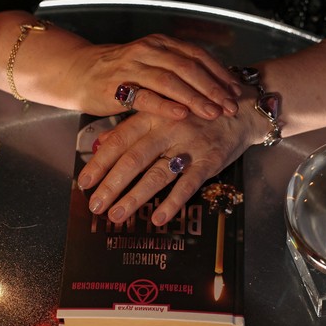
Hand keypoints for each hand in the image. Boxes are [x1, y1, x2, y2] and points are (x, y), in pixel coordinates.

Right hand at [72, 34, 241, 120]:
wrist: (80, 72)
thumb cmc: (121, 72)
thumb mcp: (151, 62)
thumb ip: (177, 69)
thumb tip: (215, 85)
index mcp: (160, 43)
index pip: (197, 55)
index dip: (219, 72)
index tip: (235, 90)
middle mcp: (147, 51)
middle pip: (188, 68)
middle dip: (212, 88)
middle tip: (230, 106)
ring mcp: (131, 68)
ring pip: (170, 81)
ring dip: (195, 98)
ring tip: (213, 113)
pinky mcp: (116, 87)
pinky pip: (145, 96)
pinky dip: (165, 105)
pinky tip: (182, 115)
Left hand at [77, 97, 262, 225]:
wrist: (242, 107)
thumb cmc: (197, 111)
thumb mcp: (163, 111)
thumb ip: (132, 127)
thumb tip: (100, 143)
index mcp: (153, 115)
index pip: (120, 140)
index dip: (100, 162)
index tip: (83, 182)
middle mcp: (168, 128)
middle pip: (133, 158)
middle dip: (111, 184)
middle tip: (94, 205)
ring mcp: (189, 144)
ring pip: (157, 173)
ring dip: (135, 196)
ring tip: (117, 215)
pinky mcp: (210, 159)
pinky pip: (189, 183)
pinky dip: (173, 201)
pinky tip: (158, 217)